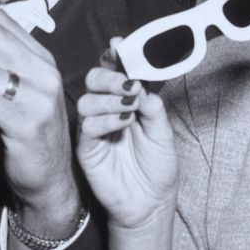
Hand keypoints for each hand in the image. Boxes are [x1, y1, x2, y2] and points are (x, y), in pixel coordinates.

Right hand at [76, 43, 177, 230]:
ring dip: (109, 98)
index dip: (114, 56)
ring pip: (86, 99)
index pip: (114, 71)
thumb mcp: (163, 133)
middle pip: (93, 79)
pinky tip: (123, 123)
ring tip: (130, 108)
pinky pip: (86, 126)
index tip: (119, 45)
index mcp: (124, 102)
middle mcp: (106, 111)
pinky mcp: (86, 149)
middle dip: (110, 75)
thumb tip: (142, 84)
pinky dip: (105, 119)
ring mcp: (95, 129)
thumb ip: (153, 107)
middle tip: (130, 84)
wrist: (151, 204)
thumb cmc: (156, 168)